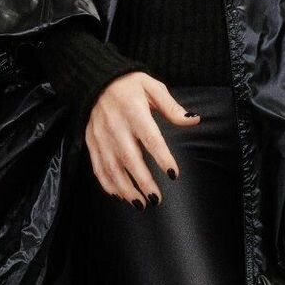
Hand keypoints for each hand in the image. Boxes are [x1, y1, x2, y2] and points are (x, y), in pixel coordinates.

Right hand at [84, 71, 200, 206]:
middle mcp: (116, 127)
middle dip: (143, 182)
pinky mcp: (92, 142)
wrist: (95, 79)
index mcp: (134, 112)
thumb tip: (193, 121)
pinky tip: (119, 196)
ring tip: (140, 204)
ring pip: (112, 168)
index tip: (173, 174)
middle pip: (130, 159)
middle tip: (156, 199)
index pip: (150, 138)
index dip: (162, 158)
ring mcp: (101, 136)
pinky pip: (98, 167)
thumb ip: (172, 107)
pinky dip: (107, 184)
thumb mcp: (153, 87)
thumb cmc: (128, 84)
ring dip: (125, 189)